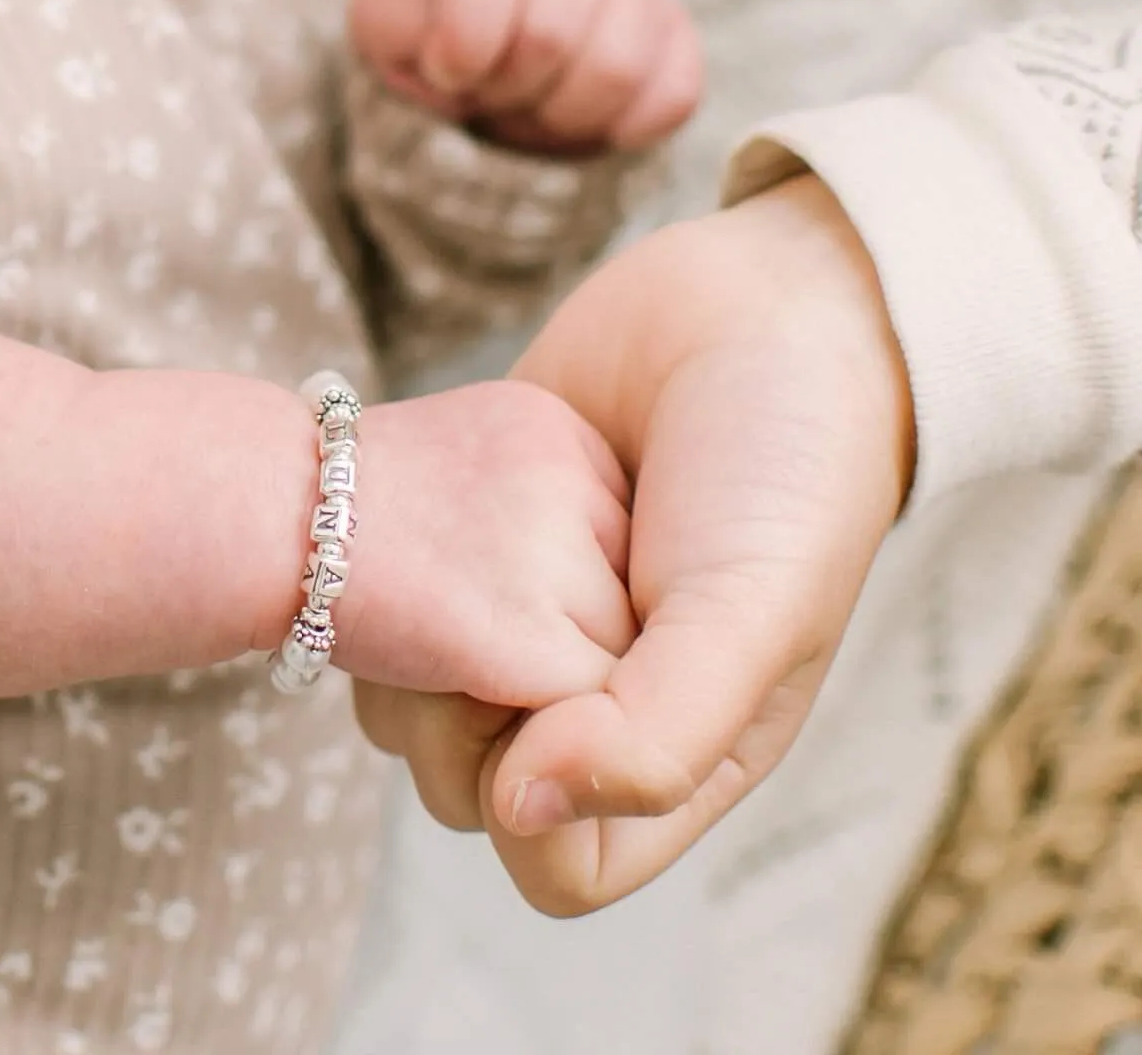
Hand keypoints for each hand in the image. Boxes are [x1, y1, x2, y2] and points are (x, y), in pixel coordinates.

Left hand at [349, 0, 703, 155]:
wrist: (475, 38)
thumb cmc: (427, 28)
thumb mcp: (384, 20)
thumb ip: (399, 24)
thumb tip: (456, 57)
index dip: (463, 49)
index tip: (448, 73)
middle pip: (552, 35)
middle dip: (506, 87)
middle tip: (487, 92)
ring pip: (617, 69)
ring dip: (559, 113)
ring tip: (530, 103)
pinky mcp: (673, 32)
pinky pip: (674, 94)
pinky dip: (623, 127)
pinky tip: (579, 117)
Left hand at [390, 178, 914, 913]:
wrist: (755, 305)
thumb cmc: (781, 465)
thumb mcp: (752, 611)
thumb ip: (655, 736)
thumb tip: (514, 811)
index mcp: (678, 755)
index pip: (557, 867)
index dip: (529, 797)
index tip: (555, 682)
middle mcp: (593, 706)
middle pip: (461, 790)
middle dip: (456, 712)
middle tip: (506, 604)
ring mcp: (525, 621)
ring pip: (409, 701)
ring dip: (415, 635)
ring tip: (487, 545)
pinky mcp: (475, 540)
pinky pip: (391, 600)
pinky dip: (403, 564)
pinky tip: (464, 500)